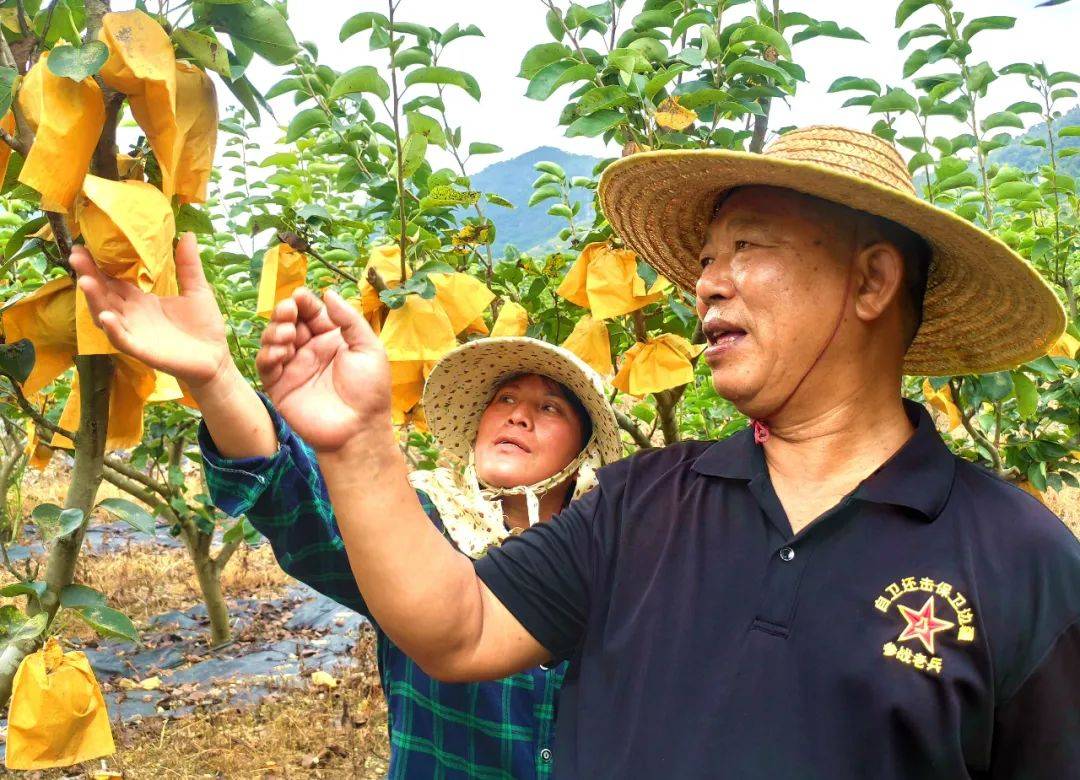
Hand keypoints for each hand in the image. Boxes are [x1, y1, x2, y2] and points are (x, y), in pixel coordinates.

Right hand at [70, 232, 231, 389]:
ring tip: (85, 281)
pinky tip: (108, 317)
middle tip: (76, 254)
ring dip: (95, 299)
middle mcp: (132, 315)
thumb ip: (188, 265)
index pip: (113, 279)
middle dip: (89, 275)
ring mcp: (135, 332)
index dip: (99, 264)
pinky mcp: (142, 351)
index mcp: (141, 300)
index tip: (84, 245)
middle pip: (104, 293)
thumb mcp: (196, 290)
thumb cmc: (203, 326)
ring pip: (106, 315)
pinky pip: (122, 340)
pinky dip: (113, 330)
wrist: (216, 358)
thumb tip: (187, 234)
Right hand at [257, 287, 391, 451]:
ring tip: (287, 334)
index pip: (312, 313)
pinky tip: (279, 353)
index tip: (300, 297)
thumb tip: (329, 293)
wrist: (358, 429)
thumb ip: (349, 320)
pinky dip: (268, 355)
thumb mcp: (369, 349)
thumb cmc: (369, 391)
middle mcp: (310, 350)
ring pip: (274, 340)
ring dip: (275, 331)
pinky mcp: (280, 387)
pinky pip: (266, 366)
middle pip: (288, 322)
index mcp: (331, 339)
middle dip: (285, 313)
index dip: (304, 303)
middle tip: (288, 312)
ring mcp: (294, 368)